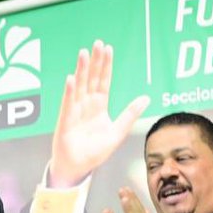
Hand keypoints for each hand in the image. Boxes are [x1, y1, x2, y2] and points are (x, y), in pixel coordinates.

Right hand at [49, 41, 148, 187]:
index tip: (108, 49)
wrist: (77, 168)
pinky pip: (68, 104)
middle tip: (97, 44)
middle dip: (95, 62)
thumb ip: (130, 115)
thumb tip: (146, 98)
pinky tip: (71, 79)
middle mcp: (86, 105)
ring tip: (83, 54)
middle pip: (91, 79)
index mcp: (99, 106)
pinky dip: (69, 92)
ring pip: (79, 87)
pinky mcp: (65, 122)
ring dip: (81, 70)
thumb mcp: (117, 133)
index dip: (106, 66)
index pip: (103, 81)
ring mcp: (75, 111)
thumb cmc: (94, 152)